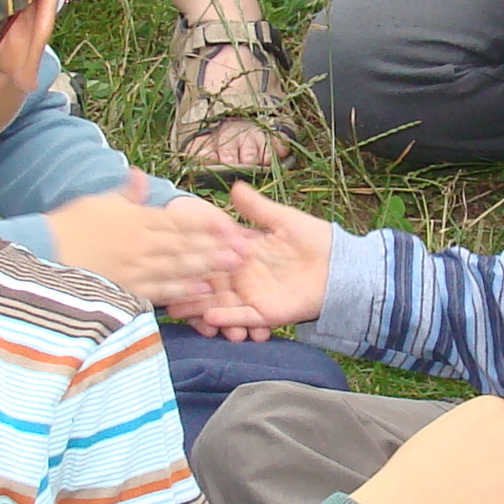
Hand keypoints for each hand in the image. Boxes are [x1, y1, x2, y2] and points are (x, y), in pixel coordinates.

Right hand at [45, 178, 250, 309]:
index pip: (178, 219)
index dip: (206, 221)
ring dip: (207, 267)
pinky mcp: (127, 289)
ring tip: (231, 268)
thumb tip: (138, 175)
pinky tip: (203, 291)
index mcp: (136, 219)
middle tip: (244, 249)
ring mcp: (135, 268)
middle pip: (185, 244)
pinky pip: (160, 290)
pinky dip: (183, 290)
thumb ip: (124, 193)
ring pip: (178, 267)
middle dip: (216, 246)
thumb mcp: (98, 202)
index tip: (229, 223)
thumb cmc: (69, 225)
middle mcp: (140, 243)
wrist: (43, 253)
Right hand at [183, 182, 336, 334]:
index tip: (169, 254)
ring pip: (219, 303)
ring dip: (199, 307)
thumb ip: (258, 208)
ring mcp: (252, 295)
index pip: (212, 253)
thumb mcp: (284, 220)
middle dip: (187, 286)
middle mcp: (243, 275)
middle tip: (163, 289)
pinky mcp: (266, 313)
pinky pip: (242, 316)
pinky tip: (210, 317)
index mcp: (244, 251)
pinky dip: (226, 318)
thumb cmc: (315, 240)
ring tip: (179, 309)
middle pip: (208, 282)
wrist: (340, 268)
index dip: (192, 255)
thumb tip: (235, 186)